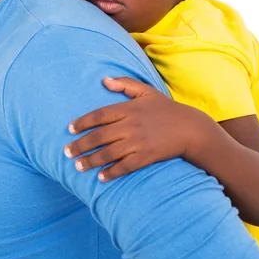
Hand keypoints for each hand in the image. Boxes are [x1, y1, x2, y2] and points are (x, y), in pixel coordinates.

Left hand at [64, 77, 214, 180]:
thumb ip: (125, 84)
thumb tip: (104, 80)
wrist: (190, 128)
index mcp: (129, 109)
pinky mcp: (147, 157)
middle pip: (99, 136)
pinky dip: (112, 173)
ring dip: (91, 161)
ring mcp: (139, 142)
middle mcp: (131, 126)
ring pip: (109, 153)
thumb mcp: (146, 91)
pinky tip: (101, 177)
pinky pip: (125, 166)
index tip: (70, 129)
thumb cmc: (166, 108)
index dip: (83, 122)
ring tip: (78, 166)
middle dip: (81, 145)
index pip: (99, 115)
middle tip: (67, 152)